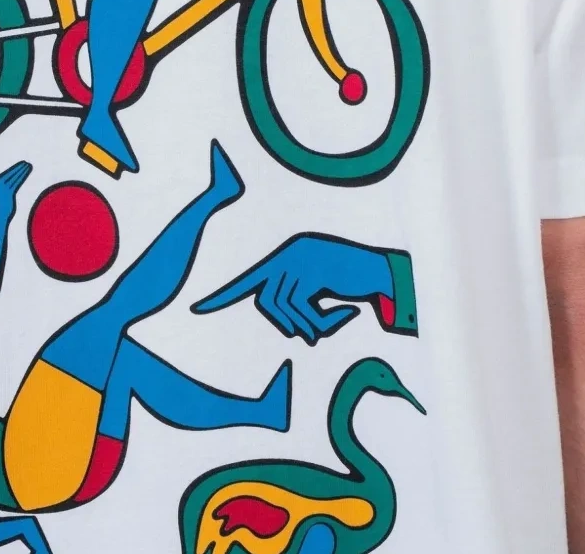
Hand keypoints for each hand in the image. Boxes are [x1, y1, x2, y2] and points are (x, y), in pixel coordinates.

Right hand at [0, 161, 32, 219]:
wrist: (1, 215)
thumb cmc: (4, 204)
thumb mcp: (6, 193)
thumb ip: (10, 185)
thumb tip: (16, 178)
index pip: (8, 173)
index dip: (16, 168)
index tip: (23, 163)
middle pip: (11, 174)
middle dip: (19, 168)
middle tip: (27, 163)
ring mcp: (3, 189)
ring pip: (14, 178)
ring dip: (21, 172)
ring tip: (28, 166)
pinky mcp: (8, 193)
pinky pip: (16, 183)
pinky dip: (21, 177)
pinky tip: (26, 174)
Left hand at [193, 234, 396, 345]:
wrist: (386, 271)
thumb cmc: (354, 283)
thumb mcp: (321, 294)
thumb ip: (298, 303)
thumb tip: (289, 327)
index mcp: (285, 258)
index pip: (248, 280)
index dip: (223, 296)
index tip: (197, 309)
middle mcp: (287, 254)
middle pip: (266, 302)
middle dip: (289, 323)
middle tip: (317, 329)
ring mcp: (299, 259)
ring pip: (284, 309)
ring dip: (310, 326)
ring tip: (335, 321)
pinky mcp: (313, 269)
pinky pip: (305, 311)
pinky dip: (323, 323)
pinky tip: (346, 315)